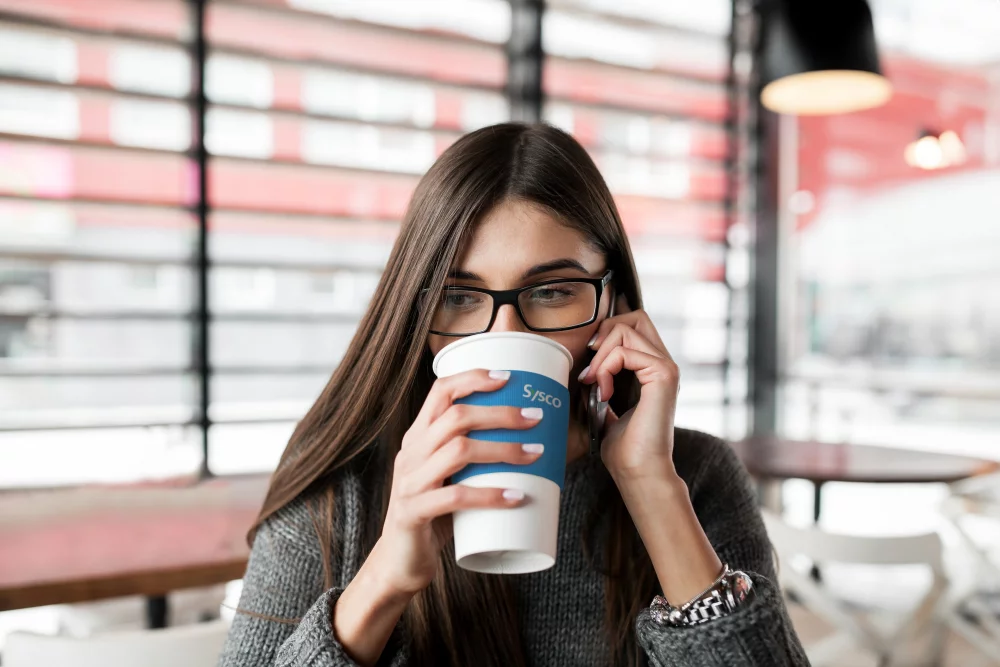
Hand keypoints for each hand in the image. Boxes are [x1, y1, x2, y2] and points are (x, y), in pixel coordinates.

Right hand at [370, 369, 543, 596]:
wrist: (398, 562)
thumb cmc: (435, 517)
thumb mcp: (449, 478)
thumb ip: (476, 460)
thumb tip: (536, 445)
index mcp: (417, 438)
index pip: (439, 392)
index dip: (472, 379)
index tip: (508, 377)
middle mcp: (410, 453)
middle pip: (456, 416)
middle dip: (500, 413)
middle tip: (535, 417)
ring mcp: (409, 482)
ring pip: (459, 451)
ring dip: (503, 449)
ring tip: (535, 454)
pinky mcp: (413, 513)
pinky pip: (456, 498)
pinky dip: (490, 495)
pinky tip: (516, 496)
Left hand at [578, 296, 679, 479]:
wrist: (638, 472)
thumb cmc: (621, 447)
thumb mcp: (604, 404)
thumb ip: (600, 379)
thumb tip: (580, 363)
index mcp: (652, 368)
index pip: (632, 324)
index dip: (605, 335)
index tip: (588, 369)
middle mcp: (663, 363)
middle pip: (634, 316)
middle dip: (604, 334)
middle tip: (591, 368)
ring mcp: (666, 367)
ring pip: (626, 329)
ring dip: (601, 356)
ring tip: (595, 384)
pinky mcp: (664, 374)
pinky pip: (626, 351)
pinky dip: (607, 368)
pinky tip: (604, 393)